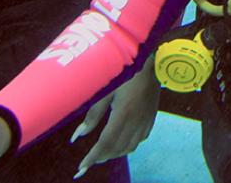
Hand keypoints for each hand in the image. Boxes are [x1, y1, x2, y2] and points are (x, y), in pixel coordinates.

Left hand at [71, 56, 161, 178]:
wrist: (152, 61)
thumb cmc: (125, 71)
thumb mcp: (106, 90)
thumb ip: (93, 114)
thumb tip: (78, 135)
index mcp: (123, 113)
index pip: (105, 143)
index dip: (92, 157)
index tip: (81, 168)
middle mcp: (136, 121)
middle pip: (117, 148)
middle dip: (101, 157)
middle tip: (89, 160)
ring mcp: (146, 120)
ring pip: (130, 147)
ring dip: (115, 153)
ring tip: (103, 153)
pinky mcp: (151, 117)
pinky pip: (140, 139)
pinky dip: (129, 145)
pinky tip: (123, 142)